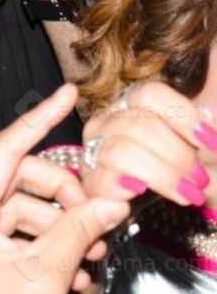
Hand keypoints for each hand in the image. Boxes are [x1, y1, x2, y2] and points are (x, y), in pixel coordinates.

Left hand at [0, 83, 129, 293]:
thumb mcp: (45, 276)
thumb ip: (78, 230)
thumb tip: (109, 201)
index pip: (3, 149)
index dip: (38, 118)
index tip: (64, 95)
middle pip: (16, 183)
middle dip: (60, 198)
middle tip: (94, 219)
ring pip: (17, 212)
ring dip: (57, 229)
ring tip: (89, 259)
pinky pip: (8, 237)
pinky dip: (39, 247)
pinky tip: (71, 273)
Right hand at [80, 82, 216, 208]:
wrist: (172, 198)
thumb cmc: (184, 166)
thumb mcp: (198, 140)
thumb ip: (202, 122)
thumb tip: (207, 111)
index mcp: (132, 102)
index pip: (150, 94)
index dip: (184, 117)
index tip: (211, 142)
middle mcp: (107, 120)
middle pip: (139, 126)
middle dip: (177, 155)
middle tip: (200, 178)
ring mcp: (94, 149)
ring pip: (121, 151)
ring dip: (162, 175)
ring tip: (188, 193)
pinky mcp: (90, 181)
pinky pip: (103, 180)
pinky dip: (127, 185)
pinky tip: (146, 191)